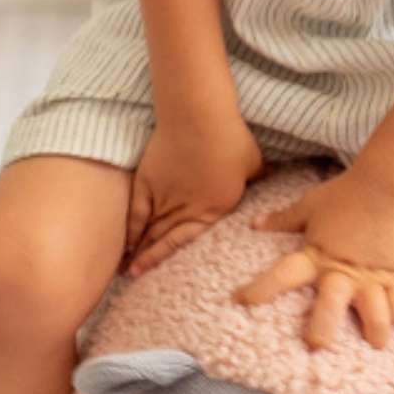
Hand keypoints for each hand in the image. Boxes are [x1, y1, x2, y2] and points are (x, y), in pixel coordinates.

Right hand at [123, 113, 265, 276]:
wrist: (199, 116)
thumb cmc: (230, 137)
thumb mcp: (253, 162)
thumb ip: (258, 177)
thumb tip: (269, 177)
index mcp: (213, 209)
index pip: (189, 240)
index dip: (172, 257)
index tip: (163, 271)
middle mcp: (186, 209)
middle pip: (164, 239)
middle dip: (149, 260)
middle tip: (135, 276)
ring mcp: (164, 196)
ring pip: (148, 230)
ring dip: (138, 250)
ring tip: (127, 267)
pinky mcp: (147, 180)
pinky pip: (136, 211)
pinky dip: (130, 228)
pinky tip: (125, 242)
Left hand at [234, 165, 393, 348]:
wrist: (387, 185)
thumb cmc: (346, 193)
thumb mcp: (309, 205)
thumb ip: (283, 219)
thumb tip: (254, 223)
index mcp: (316, 255)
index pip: (283, 275)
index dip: (261, 289)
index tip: (240, 300)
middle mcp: (342, 271)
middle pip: (330, 305)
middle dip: (323, 328)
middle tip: (316, 346)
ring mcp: (370, 275)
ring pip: (374, 310)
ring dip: (375, 329)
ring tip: (376, 345)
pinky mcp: (393, 272)